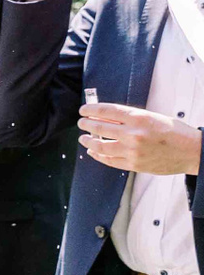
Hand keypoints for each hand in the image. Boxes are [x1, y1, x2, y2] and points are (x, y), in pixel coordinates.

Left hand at [78, 102, 203, 173]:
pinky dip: (98, 156)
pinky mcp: (133, 164)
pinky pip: (109, 160)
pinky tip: (93, 151)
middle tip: (81, 122)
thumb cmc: (175, 132)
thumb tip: (106, 116)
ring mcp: (132, 151)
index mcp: (139, 118)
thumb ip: (131, 118)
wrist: (192, 152)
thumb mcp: (153, 117)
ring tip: (83, 138)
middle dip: (86, 124)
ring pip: (100, 146)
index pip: (106, 111)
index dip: (91, 110)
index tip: (83, 110)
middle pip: (99, 128)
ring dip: (88, 141)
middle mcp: (133, 134)